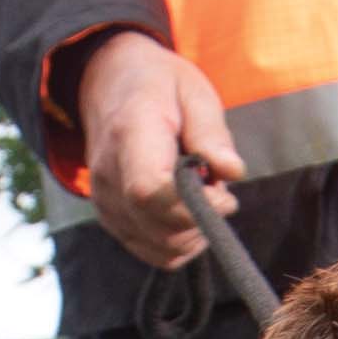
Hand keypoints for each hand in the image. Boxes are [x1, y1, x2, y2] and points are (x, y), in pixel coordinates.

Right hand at [73, 33, 245, 262]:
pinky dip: (183, 242)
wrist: (109, 85)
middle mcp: (108, 175)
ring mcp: (105, 203)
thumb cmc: (158, 86)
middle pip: (160, 227)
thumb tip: (232, 172)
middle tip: (217, 185)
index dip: (194, 205)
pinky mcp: (113, 221)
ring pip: (163, 247)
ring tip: (200, 191)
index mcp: (129, 134)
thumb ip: (211, 132)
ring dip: (197, 231)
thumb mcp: (193, 91)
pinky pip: (155, 253)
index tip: (226, 195)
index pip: (149, 191)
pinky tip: (189, 211)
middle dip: (205, 218)